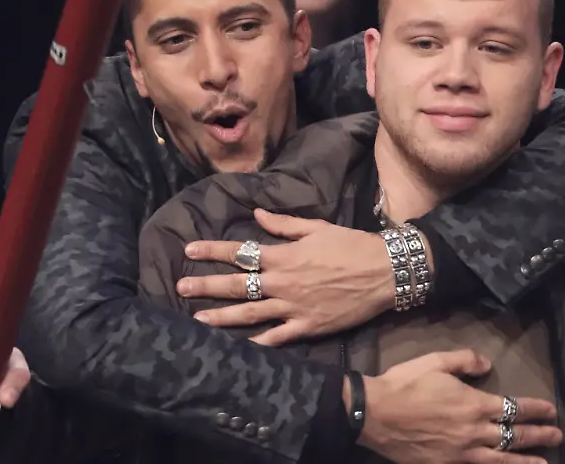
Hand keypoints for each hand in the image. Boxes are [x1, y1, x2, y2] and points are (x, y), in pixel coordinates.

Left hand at [179, 208, 394, 345]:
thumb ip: (283, 225)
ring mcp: (293, 307)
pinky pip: (277, 338)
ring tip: (196, 319)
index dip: (213, 250)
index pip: (240, 252)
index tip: (189, 250)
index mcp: (284, 256)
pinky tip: (236, 350)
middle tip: (180, 287)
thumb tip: (255, 214)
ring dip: (222, 317)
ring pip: (250, 314)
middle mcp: (283, 282)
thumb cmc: (351, 245)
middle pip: (238, 285)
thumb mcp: (317, 228)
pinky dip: (257, 345)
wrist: (384, 272)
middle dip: (207, 286)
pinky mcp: (307, 326)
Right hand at [359, 350, 562, 463]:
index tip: (551, 410)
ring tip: (544, 462)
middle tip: (557, 435)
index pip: (514, 407)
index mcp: (473, 404)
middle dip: (539, 435)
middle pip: (514, 436)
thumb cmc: (404, 384)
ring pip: (502, 459)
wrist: (374, 414)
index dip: (535, 409)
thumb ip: (465, 361)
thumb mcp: (435, 361)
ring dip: (526, 460)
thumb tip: (487, 364)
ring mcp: (461, 453)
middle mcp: (474, 431)